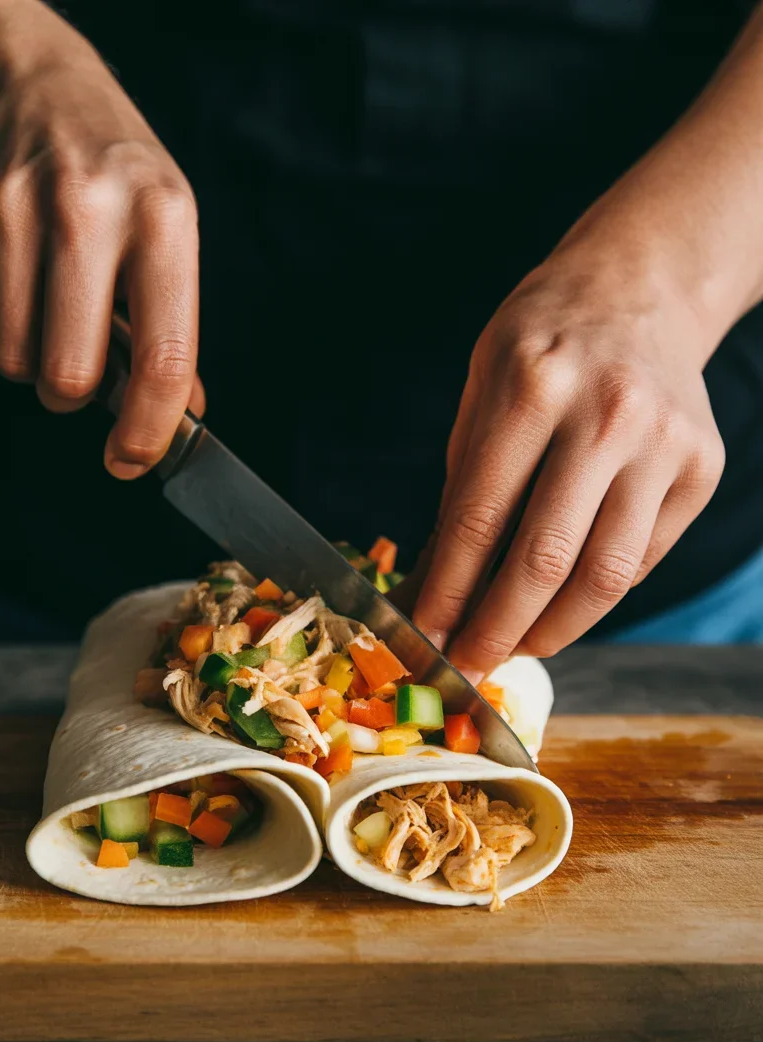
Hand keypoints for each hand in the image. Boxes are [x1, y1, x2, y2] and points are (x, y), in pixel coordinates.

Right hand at [0, 23, 200, 476]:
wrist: (33, 85)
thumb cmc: (117, 175)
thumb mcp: (169, 232)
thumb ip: (173, 327)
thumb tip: (179, 413)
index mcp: (162, 218)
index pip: (162, 355)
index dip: (147, 428)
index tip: (133, 459)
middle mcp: (86, 209)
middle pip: (69, 373)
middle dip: (75, 393)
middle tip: (83, 369)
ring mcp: (12, 209)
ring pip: (14, 359)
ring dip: (34, 357)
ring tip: (51, 306)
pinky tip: (15, 280)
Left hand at [409, 242, 724, 678]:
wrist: (641, 288)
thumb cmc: (542, 341)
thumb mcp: (481, 389)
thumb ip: (462, 488)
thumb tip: (435, 587)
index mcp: (532, 385)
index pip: (478, 518)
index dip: (448, 591)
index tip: (426, 636)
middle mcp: (606, 414)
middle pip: (545, 559)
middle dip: (497, 630)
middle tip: (467, 665)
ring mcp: (663, 443)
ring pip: (604, 576)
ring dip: (552, 631)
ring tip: (516, 646)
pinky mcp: (701, 468)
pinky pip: (641, 560)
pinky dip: (596, 595)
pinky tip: (563, 602)